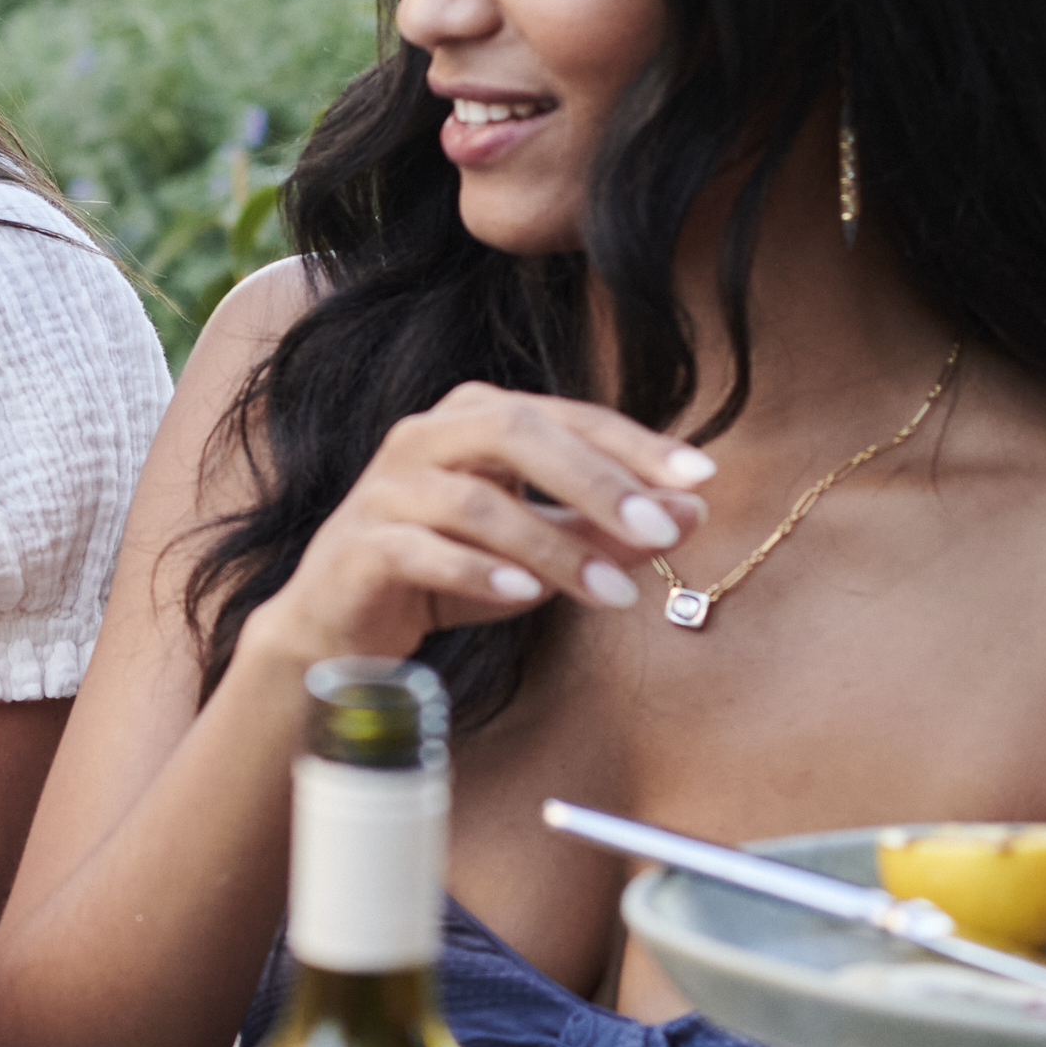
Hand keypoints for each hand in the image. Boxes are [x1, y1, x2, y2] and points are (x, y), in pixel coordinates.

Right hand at [240, 382, 716, 670]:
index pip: (566, 416)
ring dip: (553, 548)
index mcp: (474, 419)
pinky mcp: (358, 545)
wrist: (343, 630)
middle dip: (596, 482)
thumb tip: (692, 512)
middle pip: (516, 435)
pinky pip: (421, 549)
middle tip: (659, 531)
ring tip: (614, 592)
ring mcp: (385, 488)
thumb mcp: (541, 554)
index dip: (635, 444)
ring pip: (476, 502)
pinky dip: (476, 572)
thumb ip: (605, 530)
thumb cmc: (448, 576)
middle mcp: (425, 436)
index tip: (702, 478)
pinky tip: (524, 597)